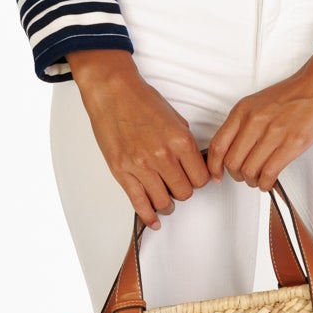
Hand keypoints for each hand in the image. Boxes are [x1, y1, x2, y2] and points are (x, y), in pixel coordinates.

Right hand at [68, 49, 210, 228]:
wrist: (111, 92)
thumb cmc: (141, 99)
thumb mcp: (174, 117)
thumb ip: (184, 142)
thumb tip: (192, 163)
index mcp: (180, 141)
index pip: (201, 178)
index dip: (199, 180)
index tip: (196, 179)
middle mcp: (162, 156)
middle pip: (185, 192)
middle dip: (184, 190)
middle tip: (179, 185)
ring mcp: (140, 166)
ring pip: (164, 202)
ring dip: (168, 203)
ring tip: (167, 200)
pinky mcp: (122, 172)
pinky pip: (139, 203)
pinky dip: (149, 216)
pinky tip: (155, 221)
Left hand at [206, 37, 312, 189]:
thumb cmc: (296, 93)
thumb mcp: (260, 102)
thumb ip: (245, 123)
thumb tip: (234, 148)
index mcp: (244, 110)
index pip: (218, 145)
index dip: (213, 165)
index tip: (216, 174)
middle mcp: (255, 121)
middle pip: (232, 162)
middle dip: (236, 176)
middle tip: (243, 176)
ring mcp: (274, 132)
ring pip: (249, 170)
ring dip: (252, 181)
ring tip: (259, 179)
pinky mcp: (292, 143)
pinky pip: (269, 173)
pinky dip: (266, 183)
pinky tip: (269, 181)